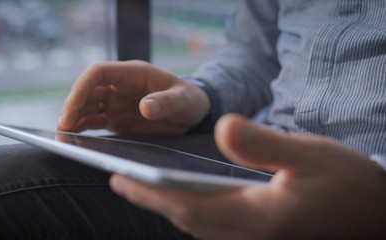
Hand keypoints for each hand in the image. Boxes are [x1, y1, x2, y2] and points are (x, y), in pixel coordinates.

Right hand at [57, 60, 209, 133]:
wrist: (193, 112)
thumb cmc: (190, 99)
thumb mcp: (183, 99)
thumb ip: (166, 102)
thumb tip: (146, 107)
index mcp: (132, 74)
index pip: (98, 73)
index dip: (82, 86)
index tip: (73, 104)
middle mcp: (119, 87)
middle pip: (86, 91)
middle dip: (72, 107)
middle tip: (63, 127)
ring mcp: (116, 104)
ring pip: (86, 107)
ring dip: (73, 119)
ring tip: (63, 136)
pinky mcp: (117, 120)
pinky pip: (94, 122)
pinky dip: (82, 129)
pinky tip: (73, 138)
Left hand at [110, 114, 385, 239]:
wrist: (377, 217)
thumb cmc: (349, 184)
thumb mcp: (310, 155)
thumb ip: (263, 144)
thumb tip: (222, 127)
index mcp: (260, 215)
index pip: (190, 205)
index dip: (151, 192)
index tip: (120, 177)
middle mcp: (252, 235)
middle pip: (187, 219)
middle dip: (150, 200)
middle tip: (120, 180)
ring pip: (198, 227)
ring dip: (168, 208)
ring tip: (144, 188)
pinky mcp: (263, 239)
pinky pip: (215, 229)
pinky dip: (192, 213)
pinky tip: (185, 200)